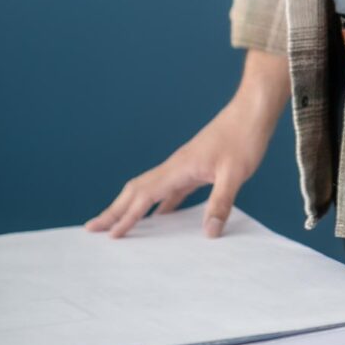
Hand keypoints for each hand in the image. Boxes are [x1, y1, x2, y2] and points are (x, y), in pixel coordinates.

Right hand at [84, 59, 288, 238]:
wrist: (252, 110)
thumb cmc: (244, 137)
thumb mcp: (235, 173)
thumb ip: (221, 202)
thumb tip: (208, 233)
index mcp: (179, 168)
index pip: (144, 195)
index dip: (126, 216)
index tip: (108, 234)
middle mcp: (175, 166)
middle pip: (136, 190)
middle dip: (114, 209)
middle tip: (92, 228)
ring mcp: (184, 166)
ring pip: (149, 190)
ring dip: (131, 207)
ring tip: (117, 224)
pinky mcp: (196, 168)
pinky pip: (169, 191)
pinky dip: (158, 205)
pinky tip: (160, 218)